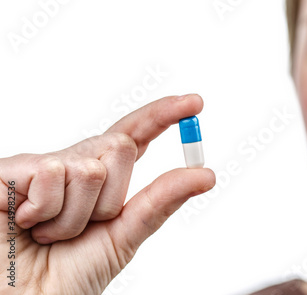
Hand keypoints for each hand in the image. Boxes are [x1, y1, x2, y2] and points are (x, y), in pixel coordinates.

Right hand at [0, 94, 214, 294]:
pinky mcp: (11, 169)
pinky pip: (52, 172)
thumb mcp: (124, 236)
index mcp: (100, 177)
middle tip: (81, 228)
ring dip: (75, 217)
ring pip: (90, 167)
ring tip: (47, 233)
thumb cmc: (69, 272)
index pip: (135, 135)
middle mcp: (73, 164)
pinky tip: (23, 223)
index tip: (195, 103)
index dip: (163, 115)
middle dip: (110, 199)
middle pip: (122, 146)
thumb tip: (205, 174)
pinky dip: (44, 210)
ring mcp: (42, 166)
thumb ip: (161, 201)